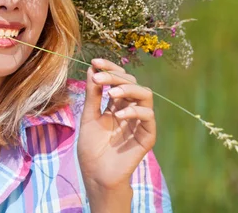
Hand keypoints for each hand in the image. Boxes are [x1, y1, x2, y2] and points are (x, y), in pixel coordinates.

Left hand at [78, 58, 155, 202]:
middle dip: (115, 76)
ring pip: (145, 94)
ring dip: (128, 89)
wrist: (96, 175)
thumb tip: (93, 69)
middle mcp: (130, 109)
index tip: (95, 62)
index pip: (119, 79)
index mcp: (117, 104)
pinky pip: (148, 116)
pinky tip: (119, 114)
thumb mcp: (89, 117)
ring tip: (110, 93)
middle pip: (131, 82)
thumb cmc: (92, 148)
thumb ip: (92, 95)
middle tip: (99, 77)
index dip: (109, 68)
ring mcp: (140, 121)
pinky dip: (134, 110)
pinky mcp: (147, 135)